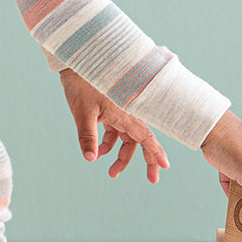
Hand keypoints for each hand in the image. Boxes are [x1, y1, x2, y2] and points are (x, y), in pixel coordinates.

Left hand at [59, 69, 169, 183]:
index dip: (155, 152)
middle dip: (146, 160)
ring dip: (121, 155)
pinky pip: (115, 131)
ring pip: (127, 138)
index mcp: (124, 113)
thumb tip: (90, 158)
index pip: (145, 137)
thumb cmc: (82, 83)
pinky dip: (108, 143)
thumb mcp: (83, 112)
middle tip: (153, 180)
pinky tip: (98, 152)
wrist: (76, 61)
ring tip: (111, 172)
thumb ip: (88, 136)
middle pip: (141, 140)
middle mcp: (126, 113)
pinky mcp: (109, 109)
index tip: (164, 166)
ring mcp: (118, 111)